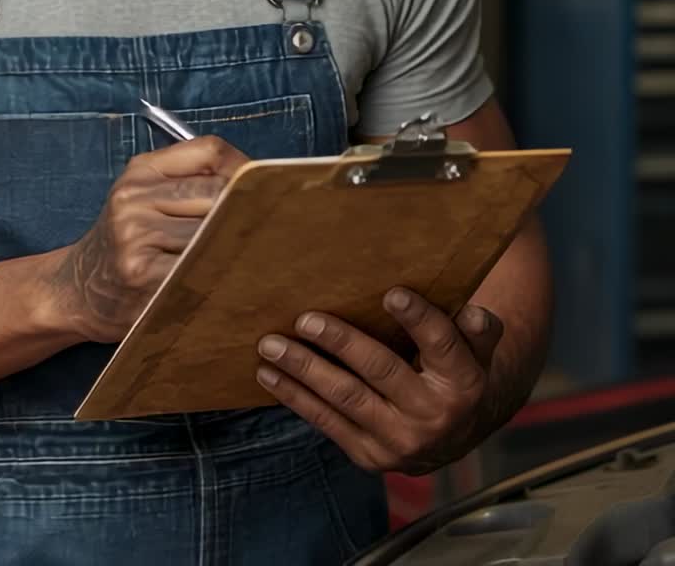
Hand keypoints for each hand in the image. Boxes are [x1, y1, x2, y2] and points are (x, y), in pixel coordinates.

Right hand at [52, 136, 247, 342]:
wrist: (73, 291)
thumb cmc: (123, 241)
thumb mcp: (143, 195)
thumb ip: (189, 179)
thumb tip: (258, 179)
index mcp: (141, 171)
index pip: (210, 151)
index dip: (245, 167)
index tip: (265, 187)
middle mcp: (134, 198)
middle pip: (219, 192)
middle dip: (248, 211)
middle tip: (271, 228)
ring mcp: (136, 237)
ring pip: (214, 232)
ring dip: (237, 246)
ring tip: (251, 256)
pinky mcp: (143, 275)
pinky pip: (200, 268)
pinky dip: (220, 274)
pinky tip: (227, 280)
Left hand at [256, 289, 503, 474]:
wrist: (455, 435)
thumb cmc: (458, 371)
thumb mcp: (477, 349)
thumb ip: (478, 330)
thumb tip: (476, 314)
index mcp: (463, 381)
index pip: (441, 344)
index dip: (417, 318)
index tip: (391, 293)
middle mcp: (431, 415)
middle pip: (381, 370)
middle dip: (341, 343)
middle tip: (305, 319)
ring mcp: (398, 441)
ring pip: (346, 398)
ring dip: (304, 370)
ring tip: (271, 346)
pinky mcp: (369, 456)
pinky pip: (328, 423)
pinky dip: (296, 398)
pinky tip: (270, 375)